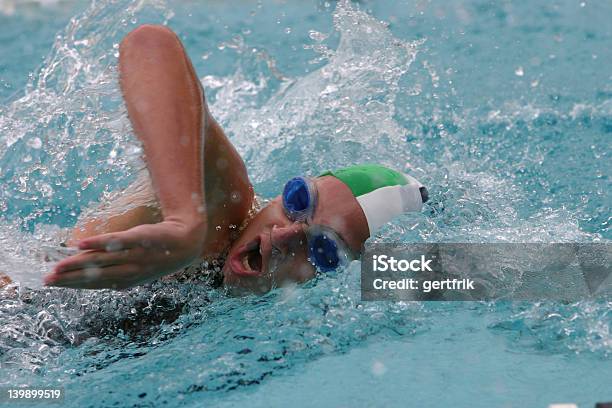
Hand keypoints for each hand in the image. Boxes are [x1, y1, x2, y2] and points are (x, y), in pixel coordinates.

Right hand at [44, 219, 205, 289]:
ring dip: (78, 264)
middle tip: (47, 280)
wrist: (187, 240)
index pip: (95, 283)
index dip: (73, 284)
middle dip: (70, 279)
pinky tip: (80, 245)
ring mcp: (135, 255)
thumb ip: (114, 271)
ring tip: (57, 267)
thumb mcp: (136, 266)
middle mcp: (130, 270)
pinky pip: (118, 242)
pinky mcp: (140, 238)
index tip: (52, 284)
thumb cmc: (158, 253)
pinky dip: (99, 243)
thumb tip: (90, 275)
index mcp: (127, 279)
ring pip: (102, 261)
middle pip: (95, 276)